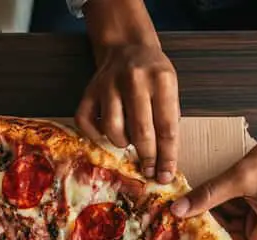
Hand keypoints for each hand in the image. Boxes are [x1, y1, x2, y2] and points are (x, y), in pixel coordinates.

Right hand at [76, 40, 178, 182]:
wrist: (127, 47)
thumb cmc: (152, 75)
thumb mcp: (170, 89)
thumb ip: (168, 120)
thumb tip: (163, 163)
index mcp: (161, 79)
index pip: (167, 127)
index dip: (167, 156)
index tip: (165, 175)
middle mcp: (134, 80)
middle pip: (141, 131)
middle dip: (146, 157)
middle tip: (148, 170)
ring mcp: (108, 84)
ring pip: (113, 130)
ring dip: (122, 144)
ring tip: (128, 142)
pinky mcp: (88, 91)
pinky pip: (86, 124)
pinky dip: (96, 135)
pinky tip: (106, 133)